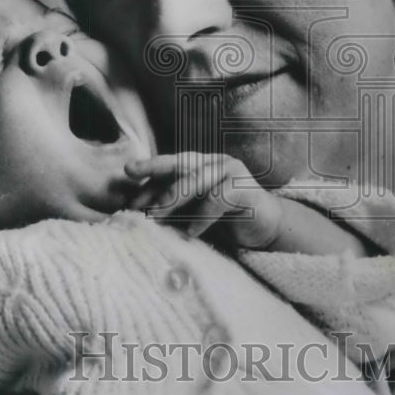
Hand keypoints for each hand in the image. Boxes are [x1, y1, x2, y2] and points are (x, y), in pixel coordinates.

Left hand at [124, 152, 282, 248]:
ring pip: (196, 181)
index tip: (128, 182)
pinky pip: (219, 199)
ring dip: (173, 201)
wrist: (266, 228)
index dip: (149, 174)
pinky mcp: (246, 187)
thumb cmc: (227, 220)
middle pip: (179, 165)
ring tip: (155, 218)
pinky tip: (191, 232)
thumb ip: (173, 206)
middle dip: (153, 177)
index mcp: (200, 164)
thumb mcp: (194, 211)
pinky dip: (203, 216)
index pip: (170, 164)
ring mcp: (231, 171)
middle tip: (135, 199)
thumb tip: (138, 212)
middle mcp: (214, 162)